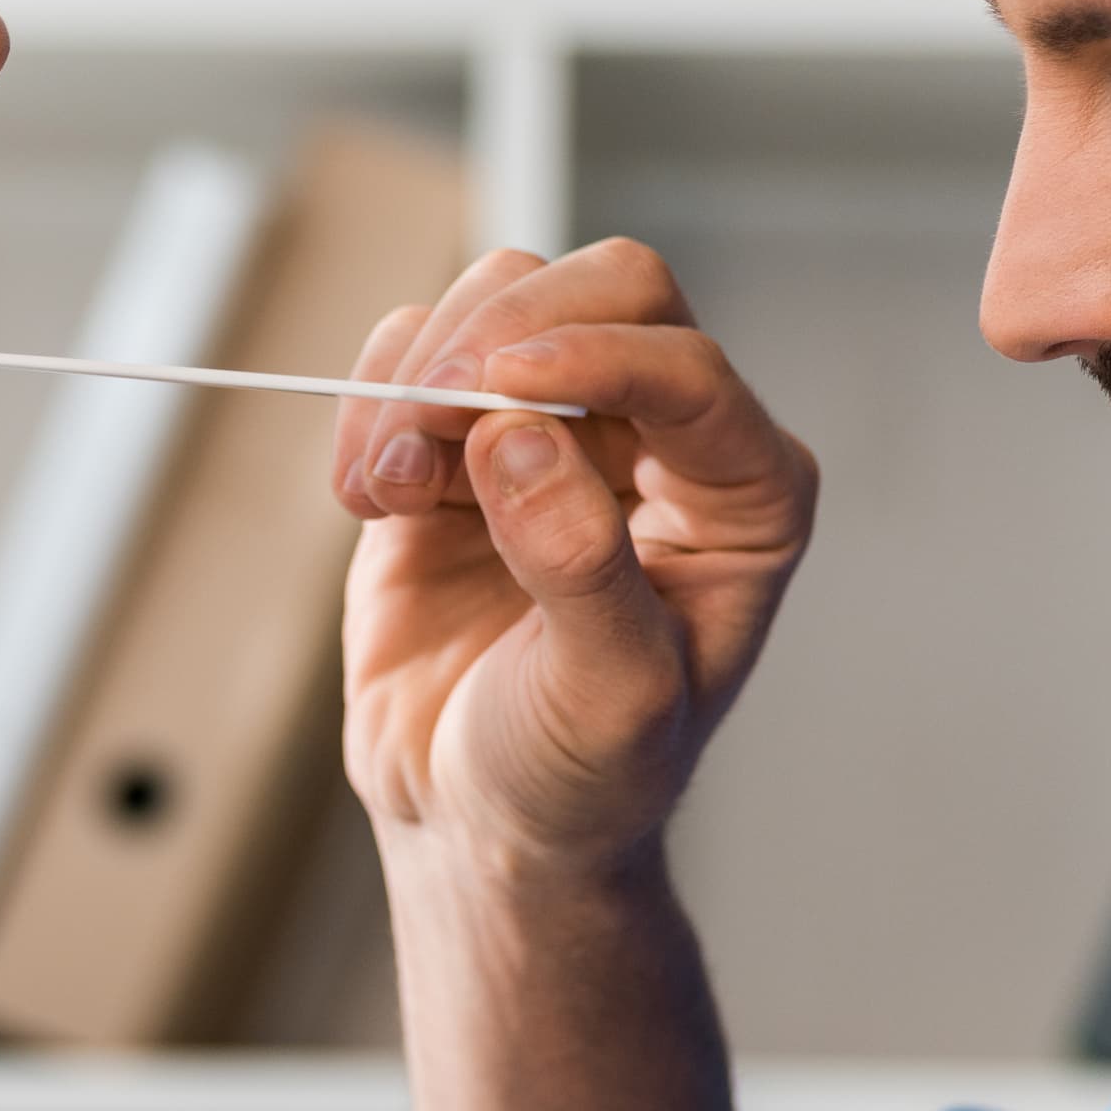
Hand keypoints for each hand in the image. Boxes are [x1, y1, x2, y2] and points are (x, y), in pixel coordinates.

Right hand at [330, 237, 817, 868]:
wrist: (481, 825)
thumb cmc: (580, 778)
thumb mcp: (609, 701)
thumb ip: (581, 567)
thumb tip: (521, 437)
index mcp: (742, 495)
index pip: (687, 366)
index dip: (593, 357)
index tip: (494, 392)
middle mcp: (663, 439)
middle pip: (608, 286)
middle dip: (503, 331)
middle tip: (425, 411)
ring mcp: (560, 427)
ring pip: (502, 297)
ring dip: (421, 376)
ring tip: (387, 492)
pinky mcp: (460, 439)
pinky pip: (413, 352)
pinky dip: (370, 402)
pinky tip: (368, 498)